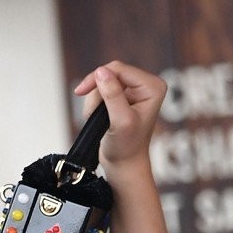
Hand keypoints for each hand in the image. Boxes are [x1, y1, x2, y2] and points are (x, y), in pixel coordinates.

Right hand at [73, 61, 168, 177]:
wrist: (124, 163)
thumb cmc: (127, 146)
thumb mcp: (120, 120)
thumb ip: (112, 95)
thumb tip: (101, 71)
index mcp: (152, 87)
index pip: (119, 69)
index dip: (97, 78)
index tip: (80, 92)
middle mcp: (145, 85)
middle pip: (110, 73)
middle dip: (96, 92)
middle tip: (90, 112)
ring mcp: (134, 91)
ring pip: (102, 82)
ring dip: (94, 101)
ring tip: (97, 119)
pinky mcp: (123, 98)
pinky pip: (101, 91)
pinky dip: (94, 104)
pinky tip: (98, 118)